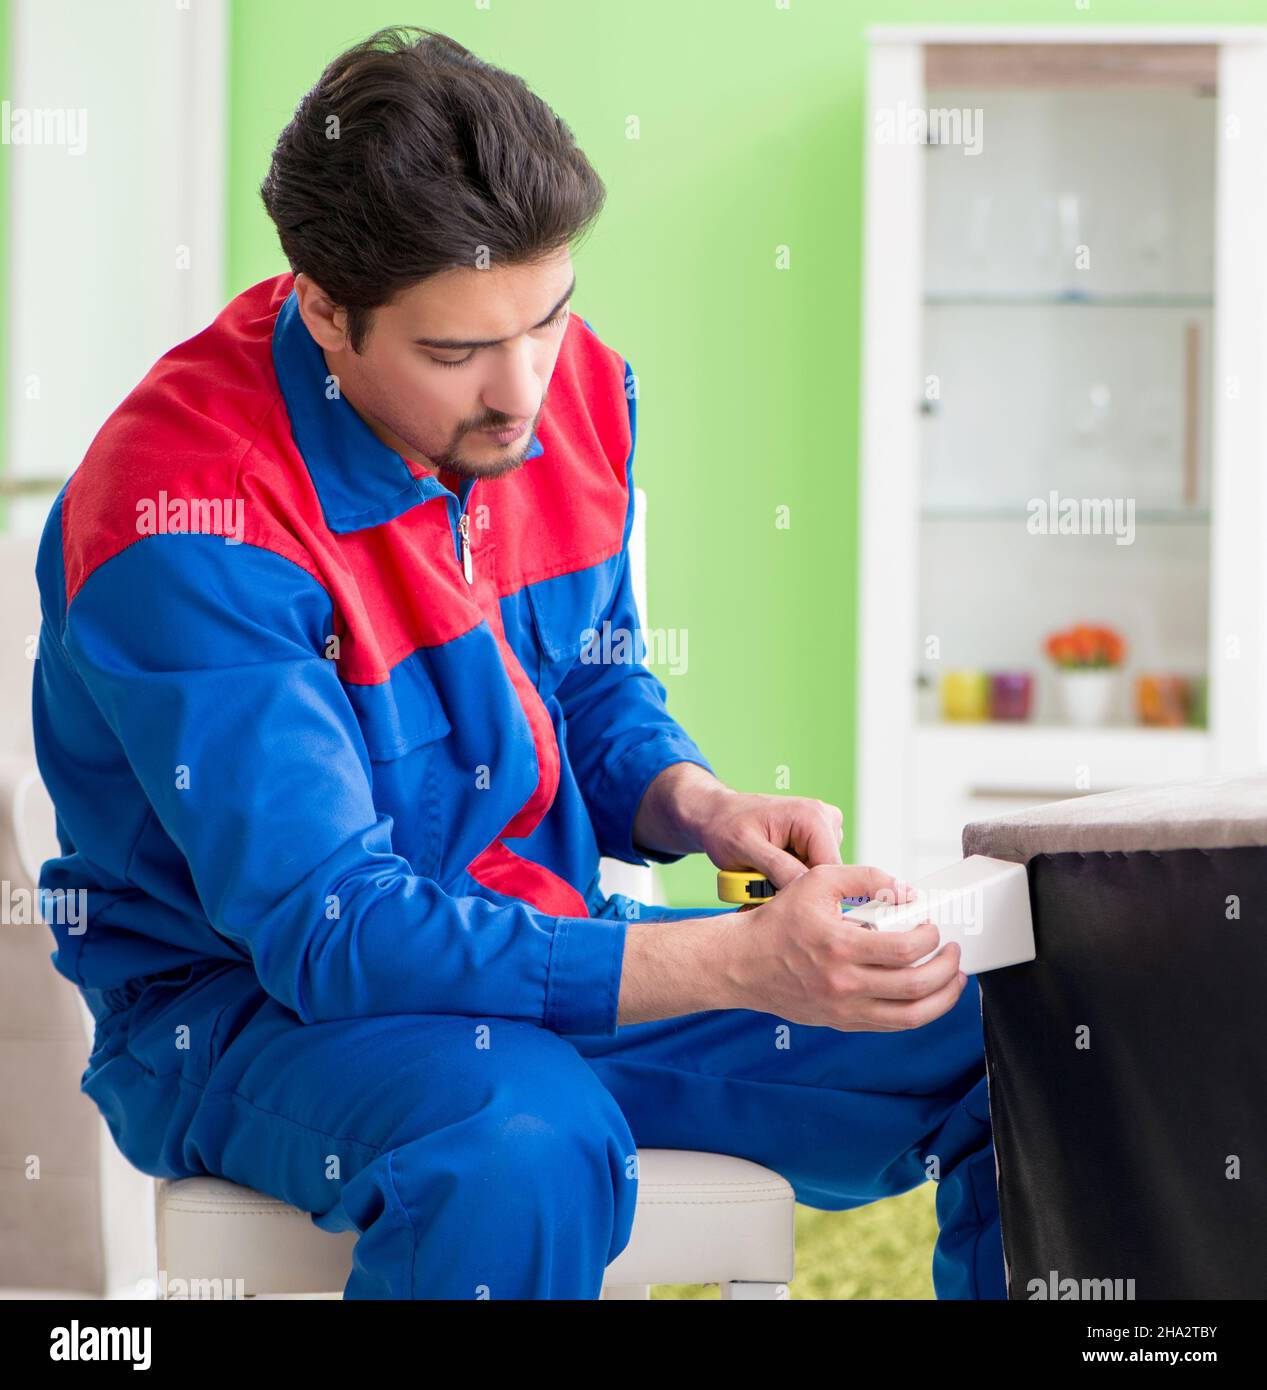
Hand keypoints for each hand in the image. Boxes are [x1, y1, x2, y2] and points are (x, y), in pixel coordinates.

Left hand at [694, 787, 843, 889]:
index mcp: (812, 816)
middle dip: (799, 884)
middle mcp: (825, 817)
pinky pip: (814, 868)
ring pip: (821, 873)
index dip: (810, 890)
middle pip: (828, 872)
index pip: (831, 869)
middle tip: (764, 882)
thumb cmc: (726, 826)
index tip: (779, 896)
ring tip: (766, 870)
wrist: (718, 815)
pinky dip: (794, 873)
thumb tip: (806, 887)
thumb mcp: (745, 848)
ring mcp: (823, 827)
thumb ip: (778, 866)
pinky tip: (773, 865)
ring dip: (794, 879)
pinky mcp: (816, 838)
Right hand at [713, 863, 966, 1031]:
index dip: (930, 938)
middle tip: (953, 952)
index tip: (932, 926)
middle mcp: (844, 984)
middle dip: (947, 969)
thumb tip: (905, 889)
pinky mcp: (842, 1022)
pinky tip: (925, 995)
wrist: (742, 963)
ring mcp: (844, 1009)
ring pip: (911, 1017)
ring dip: (943, 999)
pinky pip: (891, 1025)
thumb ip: (863, 876)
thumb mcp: (817, 881)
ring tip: (954, 980)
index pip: (905, 950)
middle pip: (916, 987)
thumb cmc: (777, 922)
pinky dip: (917, 1012)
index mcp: (840, 946)